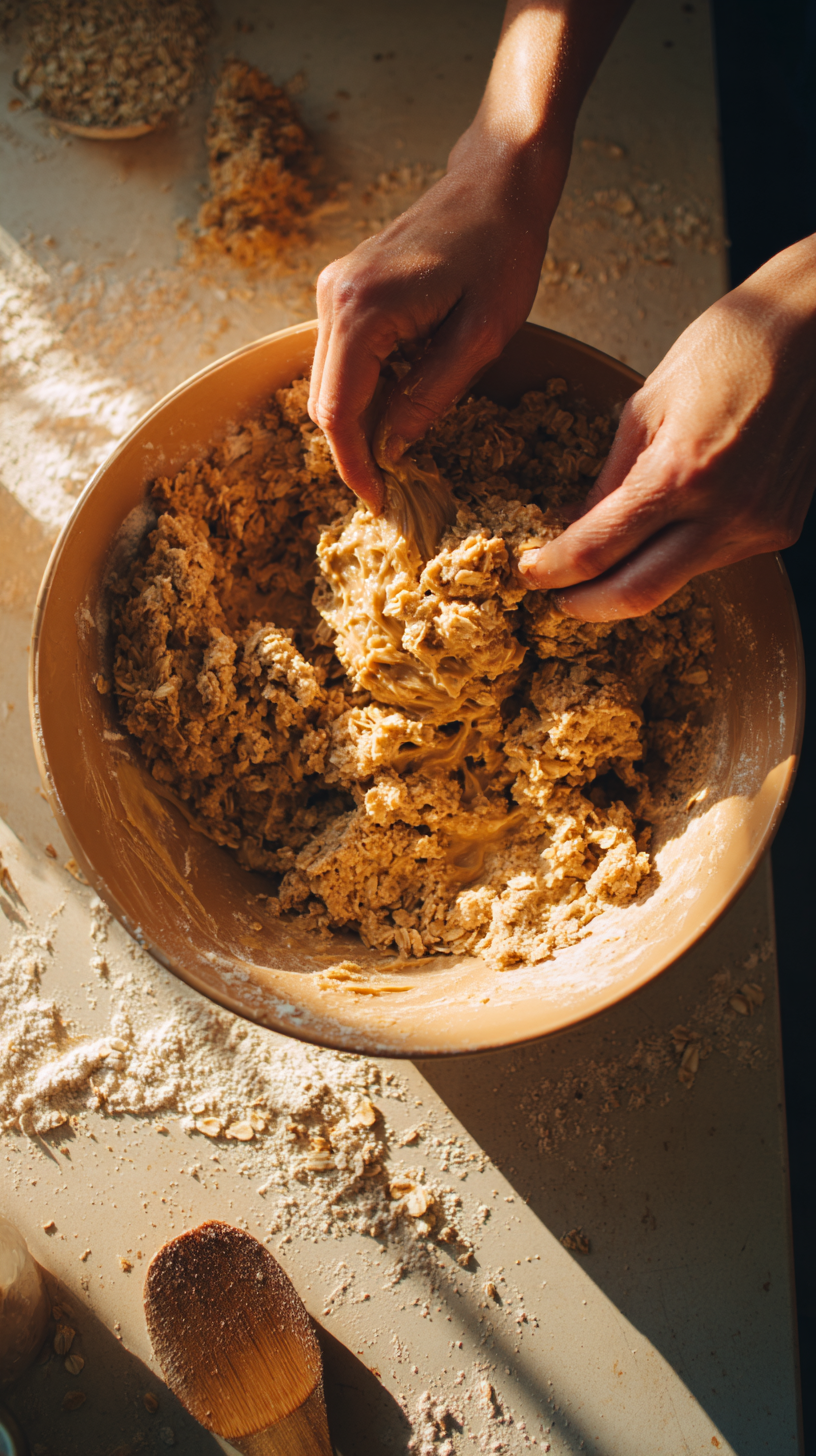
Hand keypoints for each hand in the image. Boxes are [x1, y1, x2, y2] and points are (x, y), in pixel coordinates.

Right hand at [308, 0, 632, 510]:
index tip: (380, 504)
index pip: (338, 412)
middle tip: (395, 491)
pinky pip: (341, 359)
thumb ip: (430, 397)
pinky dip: (363, 392)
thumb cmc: (501, 250)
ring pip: (329, 384)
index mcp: (361, 310)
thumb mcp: (481, 337)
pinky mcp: (344, 290)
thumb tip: (392, 451)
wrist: (496, 180)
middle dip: (354, 451)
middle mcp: (333, 298)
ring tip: (399, 457)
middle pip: (324, 402)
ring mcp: (333, 291)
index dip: (355, 466)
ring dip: (358, 423)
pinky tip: (397, 409)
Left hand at [518, 235, 815, 619]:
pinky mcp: (779, 529)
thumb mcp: (645, 405)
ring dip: (630, 579)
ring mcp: (757, 527)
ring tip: (603, 560)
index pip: (597, 551)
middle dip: (584, 604)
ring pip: (675, 581)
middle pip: (635, 595)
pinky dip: (675, 556)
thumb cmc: (727, 348)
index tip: (529, 573)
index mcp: (680, 473)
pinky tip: (663, 532)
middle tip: (555, 596)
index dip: (552, 571)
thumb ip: (609, 478)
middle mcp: (723, 513)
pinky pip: (711, 560)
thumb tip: (574, 529)